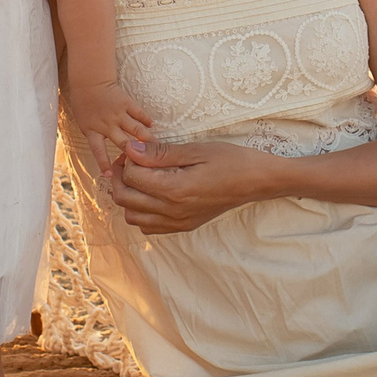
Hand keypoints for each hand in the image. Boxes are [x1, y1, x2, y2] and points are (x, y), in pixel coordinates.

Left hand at [65, 78, 155, 158]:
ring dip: (146, 139)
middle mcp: (107, 125)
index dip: (104, 163)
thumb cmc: (83, 103)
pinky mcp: (126, 103)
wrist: (89, 81)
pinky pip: (139, 113)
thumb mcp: (83, 124)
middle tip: (146, 163)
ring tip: (156, 147)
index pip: (99, 151)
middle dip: (135, 153)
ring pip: (135, 129)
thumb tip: (106, 151)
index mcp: (93, 131)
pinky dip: (146, 120)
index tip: (110, 176)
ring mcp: (118, 114)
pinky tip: (152, 125)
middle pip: (124, 143)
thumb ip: (95, 137)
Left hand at [99, 138, 275, 234]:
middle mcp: (172, 211)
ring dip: (128, 196)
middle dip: (120, 177)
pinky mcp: (183, 227)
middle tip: (128, 160)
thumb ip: (160, 153)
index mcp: (175, 189)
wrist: (256, 182)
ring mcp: (177, 223)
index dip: (127, 159)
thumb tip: (131, 149)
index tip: (134, 148)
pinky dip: (141, 213)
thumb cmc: (230, 160)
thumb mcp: (196, 150)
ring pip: (132, 217)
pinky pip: (148, 228)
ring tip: (138, 177)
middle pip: (125, 199)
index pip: (131, 177)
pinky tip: (151, 195)